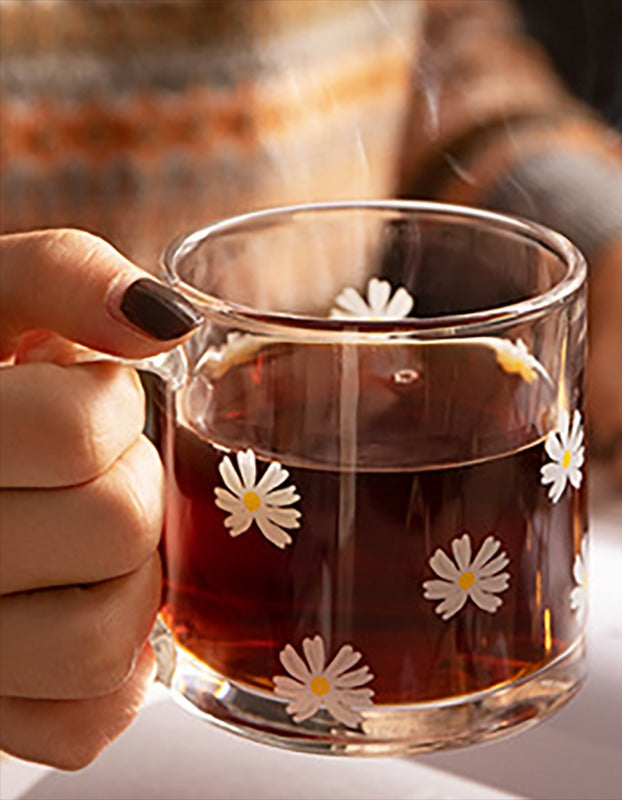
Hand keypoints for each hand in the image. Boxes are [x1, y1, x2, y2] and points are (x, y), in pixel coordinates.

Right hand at [0, 229, 200, 768]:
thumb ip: (66, 276)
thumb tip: (165, 318)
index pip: (79, 433)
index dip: (109, 407)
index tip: (87, 398)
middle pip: (114, 527)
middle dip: (131, 484)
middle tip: (90, 472)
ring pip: (99, 641)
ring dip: (129, 583)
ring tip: (88, 544)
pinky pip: (85, 721)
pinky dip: (115, 671)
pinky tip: (84, 608)